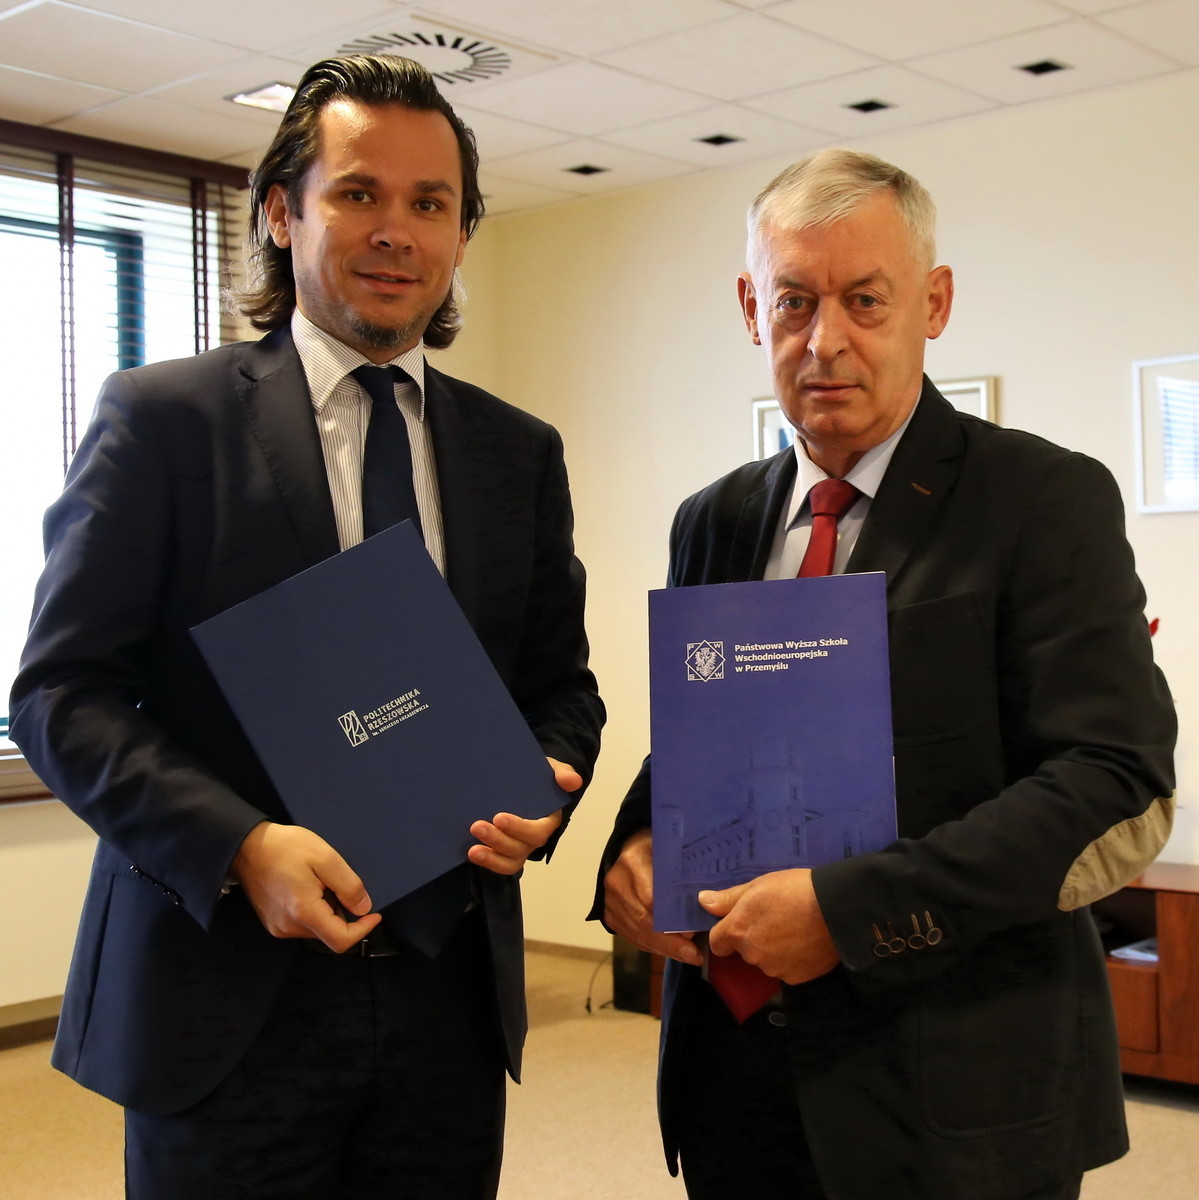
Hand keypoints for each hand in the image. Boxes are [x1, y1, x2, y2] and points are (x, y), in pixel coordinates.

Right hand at [231, 821, 381, 951]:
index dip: (363, 930)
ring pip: (316, 928)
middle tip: (338, 883)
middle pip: (329, 934)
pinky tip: (308, 886)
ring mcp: (278, 926)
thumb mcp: (325, 858)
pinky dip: (313, 910)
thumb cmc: (285, 847)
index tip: (374, 913)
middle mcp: (289, 927)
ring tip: (320, 881)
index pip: (341, 940)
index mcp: (303, 912)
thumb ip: (348, 886)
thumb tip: (364, 908)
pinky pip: (302, 923)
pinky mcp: (272, 922)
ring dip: (327, 910)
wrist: (246, 845)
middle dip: (343, 913)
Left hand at [466, 757, 578, 875]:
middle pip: (520, 848)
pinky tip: (471, 853)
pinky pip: (498, 864)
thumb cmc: (537, 777)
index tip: (499, 817)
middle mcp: (533, 838)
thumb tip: (573, 782)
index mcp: (548, 820)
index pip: (538, 831)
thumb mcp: (551, 769)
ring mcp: (518, 847)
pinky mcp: (503, 851)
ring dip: (491, 857)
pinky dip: (487, 862)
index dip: (520, 828)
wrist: (520, 780)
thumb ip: (563, 773)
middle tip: (477, 826)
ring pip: (510, 861)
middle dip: (498, 840)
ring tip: (473, 849)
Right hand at [603, 828, 702, 966]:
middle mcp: (617, 883)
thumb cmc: (656, 848)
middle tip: (695, 955)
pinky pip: (632, 938)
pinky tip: (673, 953)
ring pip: (638, 934)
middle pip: (644, 921)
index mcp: (632, 861)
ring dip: (665, 949)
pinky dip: (653, 948)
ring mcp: (609, 901)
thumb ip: (684, 868)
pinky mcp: (609, 916)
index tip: (692, 932)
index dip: (671, 919)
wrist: (626, 850)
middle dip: (671, 942)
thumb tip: (711, 899)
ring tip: (690, 957)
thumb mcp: (669, 848)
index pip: (651, 897)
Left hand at [699, 868, 839, 984]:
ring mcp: (773, 969)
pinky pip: (786, 970)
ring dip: (773, 950)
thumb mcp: (758, 885)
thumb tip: (703, 901)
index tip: (741, 923)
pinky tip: (806, 943)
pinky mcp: (795, 979)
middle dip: (754, 939)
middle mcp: (751, 954)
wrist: (836, 909)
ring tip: (794, 929)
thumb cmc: (795, 890)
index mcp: (738, 930)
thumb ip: (729, 898)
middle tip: (775, 919)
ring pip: (765, 961)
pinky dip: (792, 960)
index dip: (726, 934)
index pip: (717, 943)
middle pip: (743, 951)